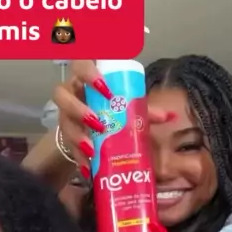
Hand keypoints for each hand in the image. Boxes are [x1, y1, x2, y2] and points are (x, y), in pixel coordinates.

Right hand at [53, 60, 173, 178]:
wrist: (93, 128)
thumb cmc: (111, 109)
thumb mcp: (127, 108)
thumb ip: (144, 110)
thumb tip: (170, 116)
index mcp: (86, 78)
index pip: (80, 65)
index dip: (88, 74)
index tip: (105, 89)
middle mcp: (70, 94)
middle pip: (61, 94)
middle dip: (78, 109)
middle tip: (98, 122)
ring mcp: (64, 115)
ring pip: (62, 121)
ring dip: (76, 135)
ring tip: (92, 149)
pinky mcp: (63, 135)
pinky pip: (66, 145)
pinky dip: (78, 157)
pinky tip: (87, 166)